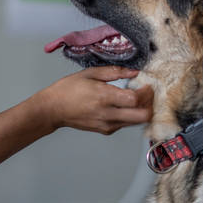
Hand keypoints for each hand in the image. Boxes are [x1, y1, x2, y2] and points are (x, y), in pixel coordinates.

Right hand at [37, 66, 153, 134]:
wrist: (53, 110)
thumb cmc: (68, 89)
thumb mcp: (90, 73)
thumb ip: (114, 72)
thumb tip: (134, 72)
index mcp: (104, 97)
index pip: (135, 99)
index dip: (146, 93)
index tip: (147, 85)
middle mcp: (108, 114)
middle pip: (142, 116)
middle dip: (149, 105)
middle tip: (147, 94)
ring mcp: (107, 125)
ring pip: (136, 122)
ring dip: (141, 110)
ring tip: (136, 98)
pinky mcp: (105, 130)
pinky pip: (126, 124)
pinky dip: (130, 115)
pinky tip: (124, 105)